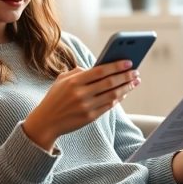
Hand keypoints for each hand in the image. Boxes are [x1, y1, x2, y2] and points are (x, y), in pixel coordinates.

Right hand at [23, 61, 140, 150]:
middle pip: (109, 82)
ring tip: (134, 82)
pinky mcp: (90, 117)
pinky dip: (118, 99)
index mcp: (74, 81)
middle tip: (136, 72)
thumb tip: (100, 68)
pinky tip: (124, 93)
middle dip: (125, 76)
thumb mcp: (62, 80)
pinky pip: (109, 106)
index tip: (128, 62)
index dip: (116, 66)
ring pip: (112, 95)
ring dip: (126, 88)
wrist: (46, 121)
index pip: (100, 71)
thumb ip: (79, 72)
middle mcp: (81, 94)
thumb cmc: (55, 97)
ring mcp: (86, 106)